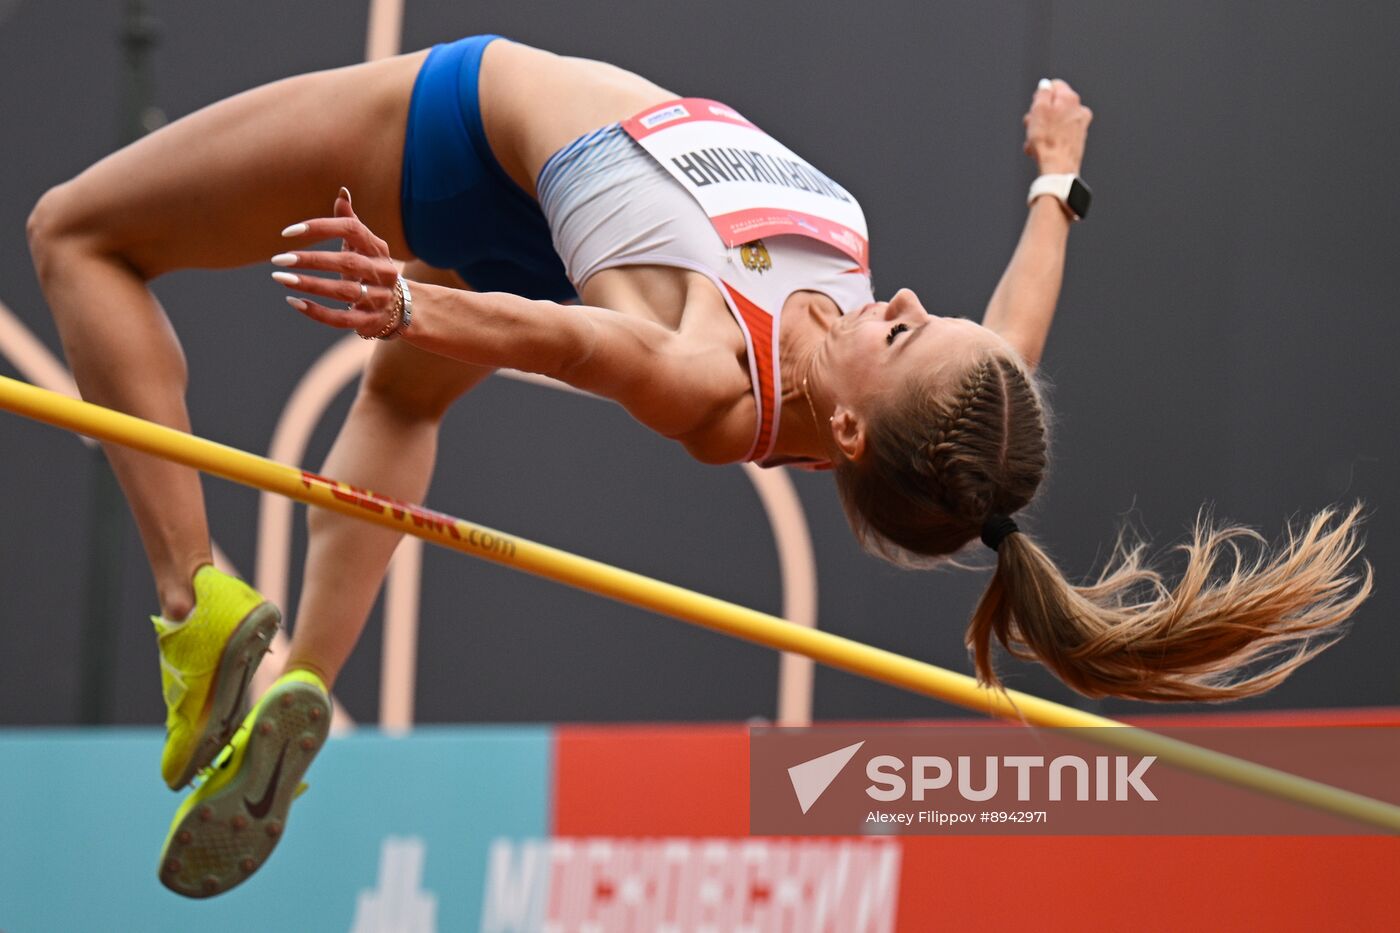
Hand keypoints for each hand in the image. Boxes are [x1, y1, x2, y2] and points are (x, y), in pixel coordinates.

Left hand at [272, 187, 400, 336]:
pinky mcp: (371, 321)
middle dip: (312, 260)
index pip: (352, 230)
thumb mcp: (365, 245)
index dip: (321, 227)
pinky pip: (343, 319)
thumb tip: (342, 191)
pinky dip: (318, 312)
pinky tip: (295, 302)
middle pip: (348, 263)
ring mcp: (379, 298)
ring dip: (311, 285)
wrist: (403, 307)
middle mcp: (382, 271)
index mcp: (378, 248)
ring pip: (344, 291)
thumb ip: (350, 221)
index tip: (289, 232)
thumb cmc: (372, 269)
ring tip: (281, 278)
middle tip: (279, 258)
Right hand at [1022, 79, 1092, 174]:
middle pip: (1053, 104)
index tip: (1033, 108)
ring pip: (1055, 121)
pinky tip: (1040, 150)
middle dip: (1039, 115)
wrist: (1058, 168)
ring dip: (1041, 130)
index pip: (1054, 85)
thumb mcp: (1038, 110)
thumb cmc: (1047, 140)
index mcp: (1070, 98)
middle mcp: (1079, 109)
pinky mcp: (1077, 141)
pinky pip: (1059, 135)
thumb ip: (1042, 93)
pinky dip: (1049, 140)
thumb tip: (1045, 85)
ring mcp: (1080, 126)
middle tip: (1031, 127)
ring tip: (1033, 142)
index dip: (1040, 96)